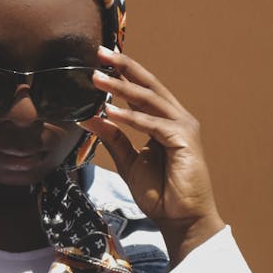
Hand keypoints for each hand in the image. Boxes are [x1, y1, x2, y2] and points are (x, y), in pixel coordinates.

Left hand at [87, 47, 224, 263]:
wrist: (181, 219)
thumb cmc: (159, 192)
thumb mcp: (128, 160)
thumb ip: (112, 137)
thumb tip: (88, 116)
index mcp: (163, 120)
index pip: (140, 90)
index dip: (121, 73)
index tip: (99, 59)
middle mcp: (175, 117)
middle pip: (147, 85)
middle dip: (123, 67)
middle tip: (100, 52)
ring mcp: (182, 126)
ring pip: (149, 99)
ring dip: (121, 87)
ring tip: (96, 78)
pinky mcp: (184, 140)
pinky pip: (153, 124)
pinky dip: (131, 117)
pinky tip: (110, 111)